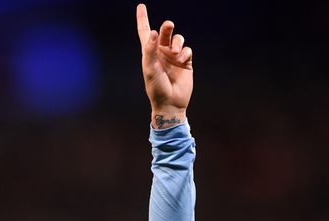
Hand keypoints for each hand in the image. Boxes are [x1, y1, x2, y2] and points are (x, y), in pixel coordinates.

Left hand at [136, 4, 192, 127]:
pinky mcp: (186, 61)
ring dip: (178, 43)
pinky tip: (182, 61)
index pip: (145, 32)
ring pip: (178, 39)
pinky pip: (188, 50)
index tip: (141, 6)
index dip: (143, 19)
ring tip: (176, 54)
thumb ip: (150, 50)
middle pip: (165, 32)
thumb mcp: (149, 69)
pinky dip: (185, 53)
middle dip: (167, 28)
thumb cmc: (156, 87)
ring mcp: (174, 56)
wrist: (170, 102)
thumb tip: (153, 32)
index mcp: (149, 53)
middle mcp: (161, 52)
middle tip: (169, 25)